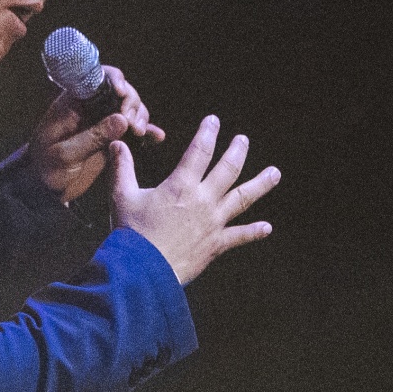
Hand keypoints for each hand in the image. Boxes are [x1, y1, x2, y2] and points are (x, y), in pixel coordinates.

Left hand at [28, 64, 163, 203]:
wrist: (45, 189)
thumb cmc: (45, 168)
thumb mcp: (64, 154)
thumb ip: (92, 137)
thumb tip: (122, 119)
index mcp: (72, 103)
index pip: (96, 78)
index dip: (114, 79)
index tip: (122, 94)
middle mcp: (90, 107)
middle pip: (120, 91)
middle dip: (131, 102)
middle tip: (132, 124)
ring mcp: (103, 122)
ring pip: (130, 108)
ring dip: (140, 116)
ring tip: (138, 133)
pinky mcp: (112, 138)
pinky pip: (132, 129)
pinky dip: (146, 131)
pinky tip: (157, 137)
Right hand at [110, 114, 279, 285]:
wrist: (142, 271)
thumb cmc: (131, 234)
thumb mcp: (122, 196)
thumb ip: (122, 168)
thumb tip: (117, 144)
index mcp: (181, 185)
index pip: (199, 151)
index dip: (208, 133)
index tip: (214, 121)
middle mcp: (203, 200)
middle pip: (227, 169)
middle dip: (237, 151)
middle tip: (243, 140)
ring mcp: (213, 222)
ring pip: (243, 198)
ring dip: (261, 184)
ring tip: (275, 173)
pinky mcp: (216, 244)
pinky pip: (239, 236)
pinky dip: (254, 232)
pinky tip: (267, 228)